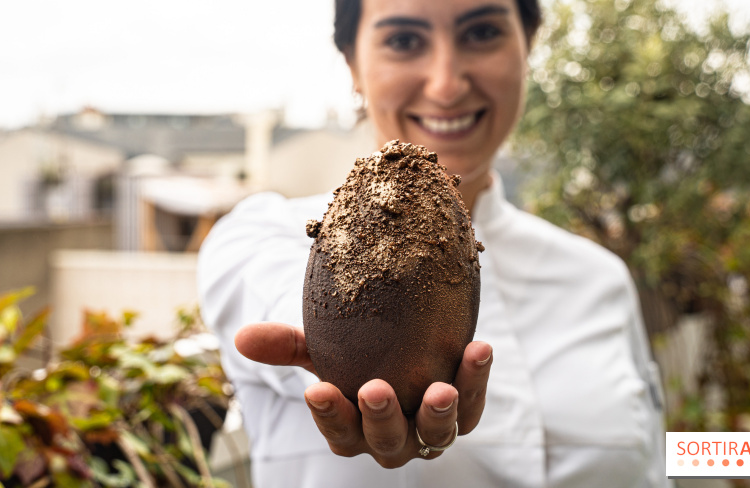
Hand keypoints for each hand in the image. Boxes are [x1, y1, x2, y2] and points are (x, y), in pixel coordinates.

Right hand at [234, 322, 491, 467]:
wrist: (401, 349)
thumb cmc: (354, 357)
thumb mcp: (321, 350)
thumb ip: (288, 346)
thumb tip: (242, 337)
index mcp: (353, 431)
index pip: (338, 432)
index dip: (329, 416)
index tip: (318, 390)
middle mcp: (391, 441)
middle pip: (386, 442)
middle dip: (381, 418)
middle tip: (375, 388)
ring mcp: (429, 431)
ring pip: (436, 435)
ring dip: (440, 413)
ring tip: (441, 388)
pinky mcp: (463, 411)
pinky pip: (473, 403)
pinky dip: (475, 379)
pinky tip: (477, 349)